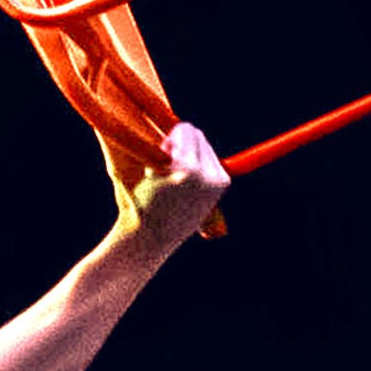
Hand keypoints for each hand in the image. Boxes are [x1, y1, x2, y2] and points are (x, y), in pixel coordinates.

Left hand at [119, 114, 227, 251]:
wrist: (149, 240)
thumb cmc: (166, 216)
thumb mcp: (192, 195)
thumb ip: (197, 168)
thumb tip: (190, 131)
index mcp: (221, 180)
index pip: (203, 143)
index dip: (183, 150)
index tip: (171, 170)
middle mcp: (214, 176)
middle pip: (195, 133)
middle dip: (175, 143)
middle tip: (162, 171)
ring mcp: (200, 173)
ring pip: (183, 132)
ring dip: (165, 148)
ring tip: (159, 176)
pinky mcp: (181, 171)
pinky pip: (167, 145)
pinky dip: (155, 157)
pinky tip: (153, 180)